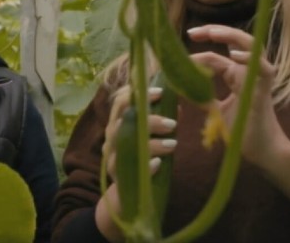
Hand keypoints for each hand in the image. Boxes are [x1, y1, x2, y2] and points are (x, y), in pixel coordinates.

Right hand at [96, 86, 177, 241]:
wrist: (127, 196)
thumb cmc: (141, 160)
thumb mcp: (149, 138)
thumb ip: (159, 122)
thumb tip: (178, 105)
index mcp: (117, 124)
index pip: (120, 101)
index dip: (138, 93)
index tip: (160, 93)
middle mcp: (111, 139)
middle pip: (123, 120)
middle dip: (149, 119)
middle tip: (173, 123)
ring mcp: (112, 159)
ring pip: (126, 144)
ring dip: (152, 142)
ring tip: (173, 143)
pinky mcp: (118, 178)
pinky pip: (129, 169)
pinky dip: (145, 165)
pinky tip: (158, 164)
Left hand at [187, 24, 284, 168]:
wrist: (262, 152)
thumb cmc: (242, 132)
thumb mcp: (215, 111)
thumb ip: (202, 97)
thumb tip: (181, 88)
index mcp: (236, 75)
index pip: (215, 55)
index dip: (196, 53)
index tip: (177, 58)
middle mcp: (248, 72)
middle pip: (234, 41)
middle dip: (213, 31)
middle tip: (191, 32)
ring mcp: (258, 79)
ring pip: (252, 46)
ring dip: (232, 36)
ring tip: (212, 32)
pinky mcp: (265, 90)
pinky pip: (264, 69)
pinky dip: (251, 59)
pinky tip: (234, 55)